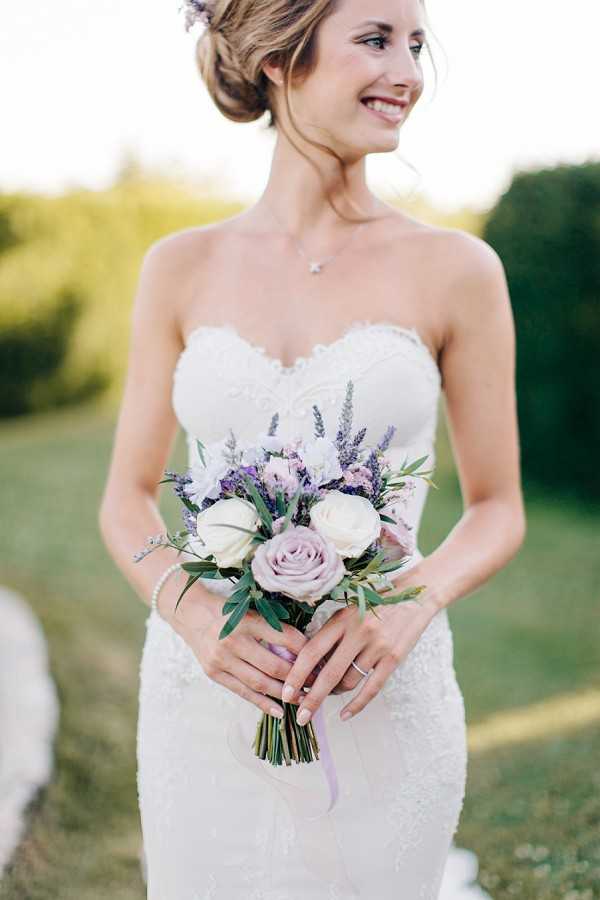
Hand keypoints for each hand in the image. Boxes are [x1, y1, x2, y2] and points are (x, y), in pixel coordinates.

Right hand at [162, 582, 308, 718]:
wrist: (192, 614)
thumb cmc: (227, 610)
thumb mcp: (251, 611)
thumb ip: (273, 628)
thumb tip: (305, 649)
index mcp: (248, 620)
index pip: (286, 638)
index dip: (307, 651)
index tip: (321, 660)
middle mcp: (234, 640)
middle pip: (275, 665)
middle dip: (299, 677)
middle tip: (317, 683)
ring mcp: (222, 659)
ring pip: (260, 683)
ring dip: (284, 693)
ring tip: (303, 699)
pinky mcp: (214, 673)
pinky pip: (243, 692)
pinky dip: (262, 703)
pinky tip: (279, 711)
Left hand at [281, 597, 438, 724]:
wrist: (414, 595)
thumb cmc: (375, 602)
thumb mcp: (348, 610)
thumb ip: (330, 633)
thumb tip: (308, 664)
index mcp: (341, 619)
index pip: (312, 651)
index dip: (296, 674)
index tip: (285, 692)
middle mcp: (358, 633)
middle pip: (328, 674)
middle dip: (311, 699)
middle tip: (301, 716)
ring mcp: (377, 647)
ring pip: (349, 682)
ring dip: (334, 694)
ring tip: (327, 697)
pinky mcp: (393, 658)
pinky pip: (372, 688)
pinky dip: (357, 705)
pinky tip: (345, 714)